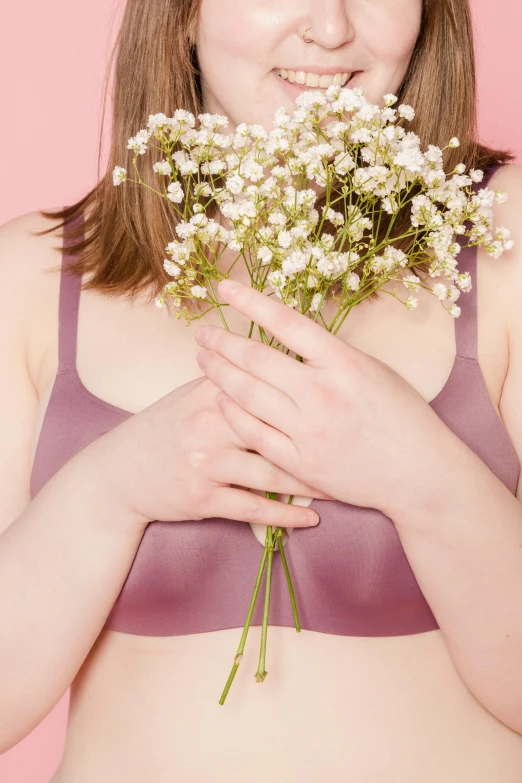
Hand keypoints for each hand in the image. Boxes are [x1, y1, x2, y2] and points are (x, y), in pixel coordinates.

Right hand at [84, 375, 326, 532]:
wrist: (120, 473)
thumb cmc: (166, 428)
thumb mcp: (192, 394)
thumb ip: (233, 379)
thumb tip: (280, 359)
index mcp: (212, 391)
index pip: (268, 384)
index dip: (311, 393)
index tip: (347, 400)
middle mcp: (209, 422)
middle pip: (278, 429)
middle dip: (321, 441)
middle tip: (358, 448)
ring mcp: (206, 461)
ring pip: (272, 473)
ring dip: (311, 483)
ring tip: (341, 486)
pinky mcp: (202, 497)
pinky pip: (253, 509)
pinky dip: (285, 516)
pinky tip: (310, 519)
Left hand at [194, 279, 465, 519]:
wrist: (419, 471)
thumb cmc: (402, 415)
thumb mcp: (373, 369)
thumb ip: (329, 354)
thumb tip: (287, 335)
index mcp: (344, 363)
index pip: (286, 322)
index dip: (250, 301)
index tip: (224, 288)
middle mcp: (322, 393)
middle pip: (255, 359)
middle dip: (221, 342)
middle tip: (202, 332)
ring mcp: (308, 430)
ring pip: (247, 395)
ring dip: (219, 373)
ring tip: (204, 359)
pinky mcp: (300, 462)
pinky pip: (253, 433)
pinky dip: (232, 413)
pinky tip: (219, 398)